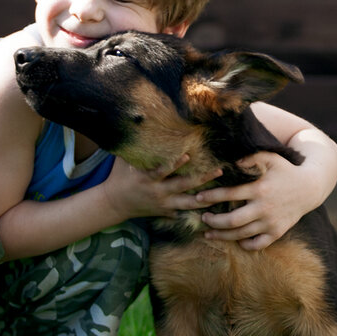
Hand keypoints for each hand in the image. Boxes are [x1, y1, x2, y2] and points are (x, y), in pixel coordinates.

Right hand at [100, 155, 220, 220]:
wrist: (114, 203)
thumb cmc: (119, 177)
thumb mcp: (122, 161)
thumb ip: (132, 146)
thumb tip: (136, 122)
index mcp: (147, 179)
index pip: (163, 171)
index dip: (175, 164)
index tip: (188, 155)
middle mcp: (158, 193)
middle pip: (183, 186)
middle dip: (202, 179)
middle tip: (219, 171)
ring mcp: (163, 204)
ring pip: (188, 203)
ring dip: (206, 199)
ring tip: (222, 193)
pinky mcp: (166, 212)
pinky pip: (185, 213)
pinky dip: (198, 212)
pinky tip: (214, 208)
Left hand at [195, 151, 313, 250]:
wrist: (310, 187)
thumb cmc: (285, 170)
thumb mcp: (271, 158)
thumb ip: (251, 157)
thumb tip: (231, 162)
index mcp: (259, 189)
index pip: (229, 194)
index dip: (211, 196)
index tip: (198, 197)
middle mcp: (264, 208)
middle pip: (232, 221)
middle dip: (213, 221)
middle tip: (203, 217)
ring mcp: (271, 222)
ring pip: (241, 235)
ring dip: (222, 235)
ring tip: (209, 233)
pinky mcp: (277, 232)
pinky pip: (258, 244)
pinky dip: (245, 244)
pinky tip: (236, 240)